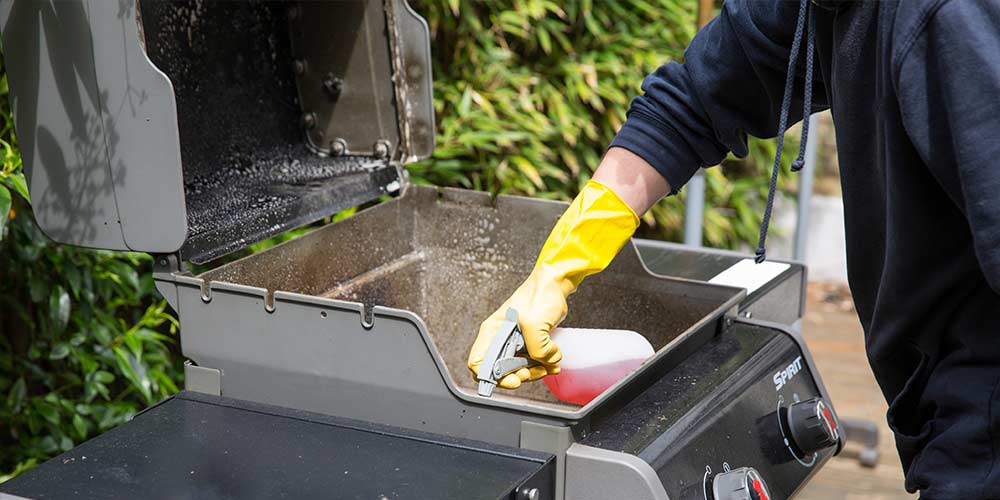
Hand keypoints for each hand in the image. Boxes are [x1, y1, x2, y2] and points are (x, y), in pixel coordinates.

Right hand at [467, 179, 640, 390]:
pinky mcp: (529, 341)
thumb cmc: (540, 294)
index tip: (512, 379)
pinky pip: (532, 361)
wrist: (557, 282)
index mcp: (492, 332)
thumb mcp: (535, 324)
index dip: (492, 377)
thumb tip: (546, 362)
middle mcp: (500, 338)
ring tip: (549, 366)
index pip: (478, 363)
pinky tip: (554, 362)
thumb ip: (537, 350)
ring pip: (518, 368)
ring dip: (534, 372)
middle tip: (533, 372)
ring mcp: (515, 341)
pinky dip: (543, 365)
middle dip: (518, 375)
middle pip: (500, 370)